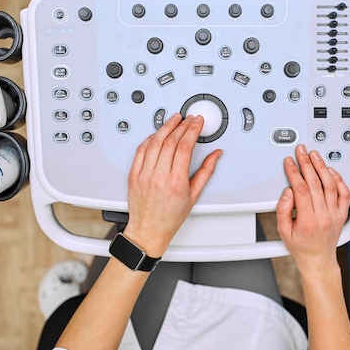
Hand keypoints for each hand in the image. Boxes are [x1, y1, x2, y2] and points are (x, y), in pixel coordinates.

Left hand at [123, 113, 221, 256]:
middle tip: (188, 119)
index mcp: (176, 182)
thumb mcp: (194, 195)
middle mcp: (158, 177)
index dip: (192, 130)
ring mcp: (144, 175)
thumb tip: (215, 155)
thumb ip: (206, 171)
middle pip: (170, 141)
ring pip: (154, 142)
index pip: (185, 147)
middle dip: (181, 125)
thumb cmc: (170, 217)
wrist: (148, 230)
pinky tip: (157, 133)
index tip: (197, 122)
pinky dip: (150, 138)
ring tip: (174, 120)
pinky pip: (141, 150)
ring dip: (165, 127)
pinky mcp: (133, 175)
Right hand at [276, 144, 349, 275]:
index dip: (294, 172)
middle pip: (316, 183)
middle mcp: (325, 216)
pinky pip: (344, 192)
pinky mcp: (343, 213)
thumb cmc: (301, 246)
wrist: (318, 259)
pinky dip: (338, 179)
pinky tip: (330, 170)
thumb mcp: (283, 231)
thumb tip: (288, 191)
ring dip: (322, 167)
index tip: (289, 162)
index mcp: (309, 221)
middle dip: (306, 163)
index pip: (301, 189)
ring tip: (315, 155)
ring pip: (331, 184)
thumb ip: (283, 209)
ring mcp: (336, 214)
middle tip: (301, 151)